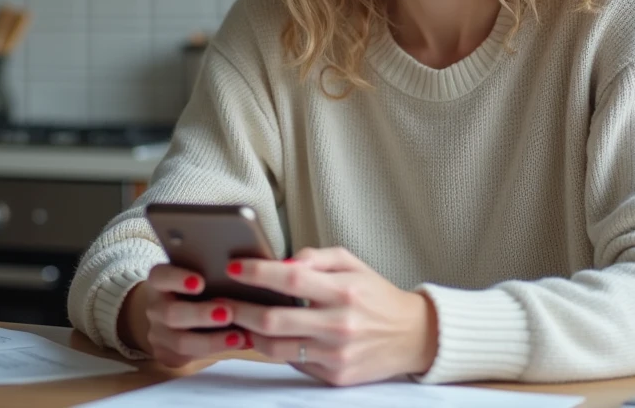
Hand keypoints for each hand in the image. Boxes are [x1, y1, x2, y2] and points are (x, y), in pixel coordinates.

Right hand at [117, 264, 246, 367]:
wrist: (174, 317)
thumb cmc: (198, 288)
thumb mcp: (200, 274)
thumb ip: (215, 272)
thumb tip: (250, 265)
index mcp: (160, 281)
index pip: (160, 276)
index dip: (177, 279)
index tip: (199, 282)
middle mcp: (155, 307)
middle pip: (170, 313)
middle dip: (200, 314)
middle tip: (228, 313)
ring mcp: (158, 333)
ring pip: (180, 341)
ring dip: (211, 340)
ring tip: (239, 336)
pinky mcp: (166, 354)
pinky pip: (188, 357)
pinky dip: (216, 351)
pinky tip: (239, 344)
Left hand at [222, 246, 438, 385]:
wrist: (412, 335)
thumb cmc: (375, 294)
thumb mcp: (351, 263)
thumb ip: (315, 258)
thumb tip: (280, 262)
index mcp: (343, 290)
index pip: (289, 279)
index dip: (256, 272)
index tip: (233, 268)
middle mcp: (338, 324)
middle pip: (274, 320)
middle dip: (241, 310)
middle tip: (222, 301)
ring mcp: (336, 354)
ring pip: (276, 348)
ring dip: (249, 335)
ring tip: (237, 322)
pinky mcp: (335, 377)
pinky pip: (294, 364)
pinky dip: (276, 350)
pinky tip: (264, 338)